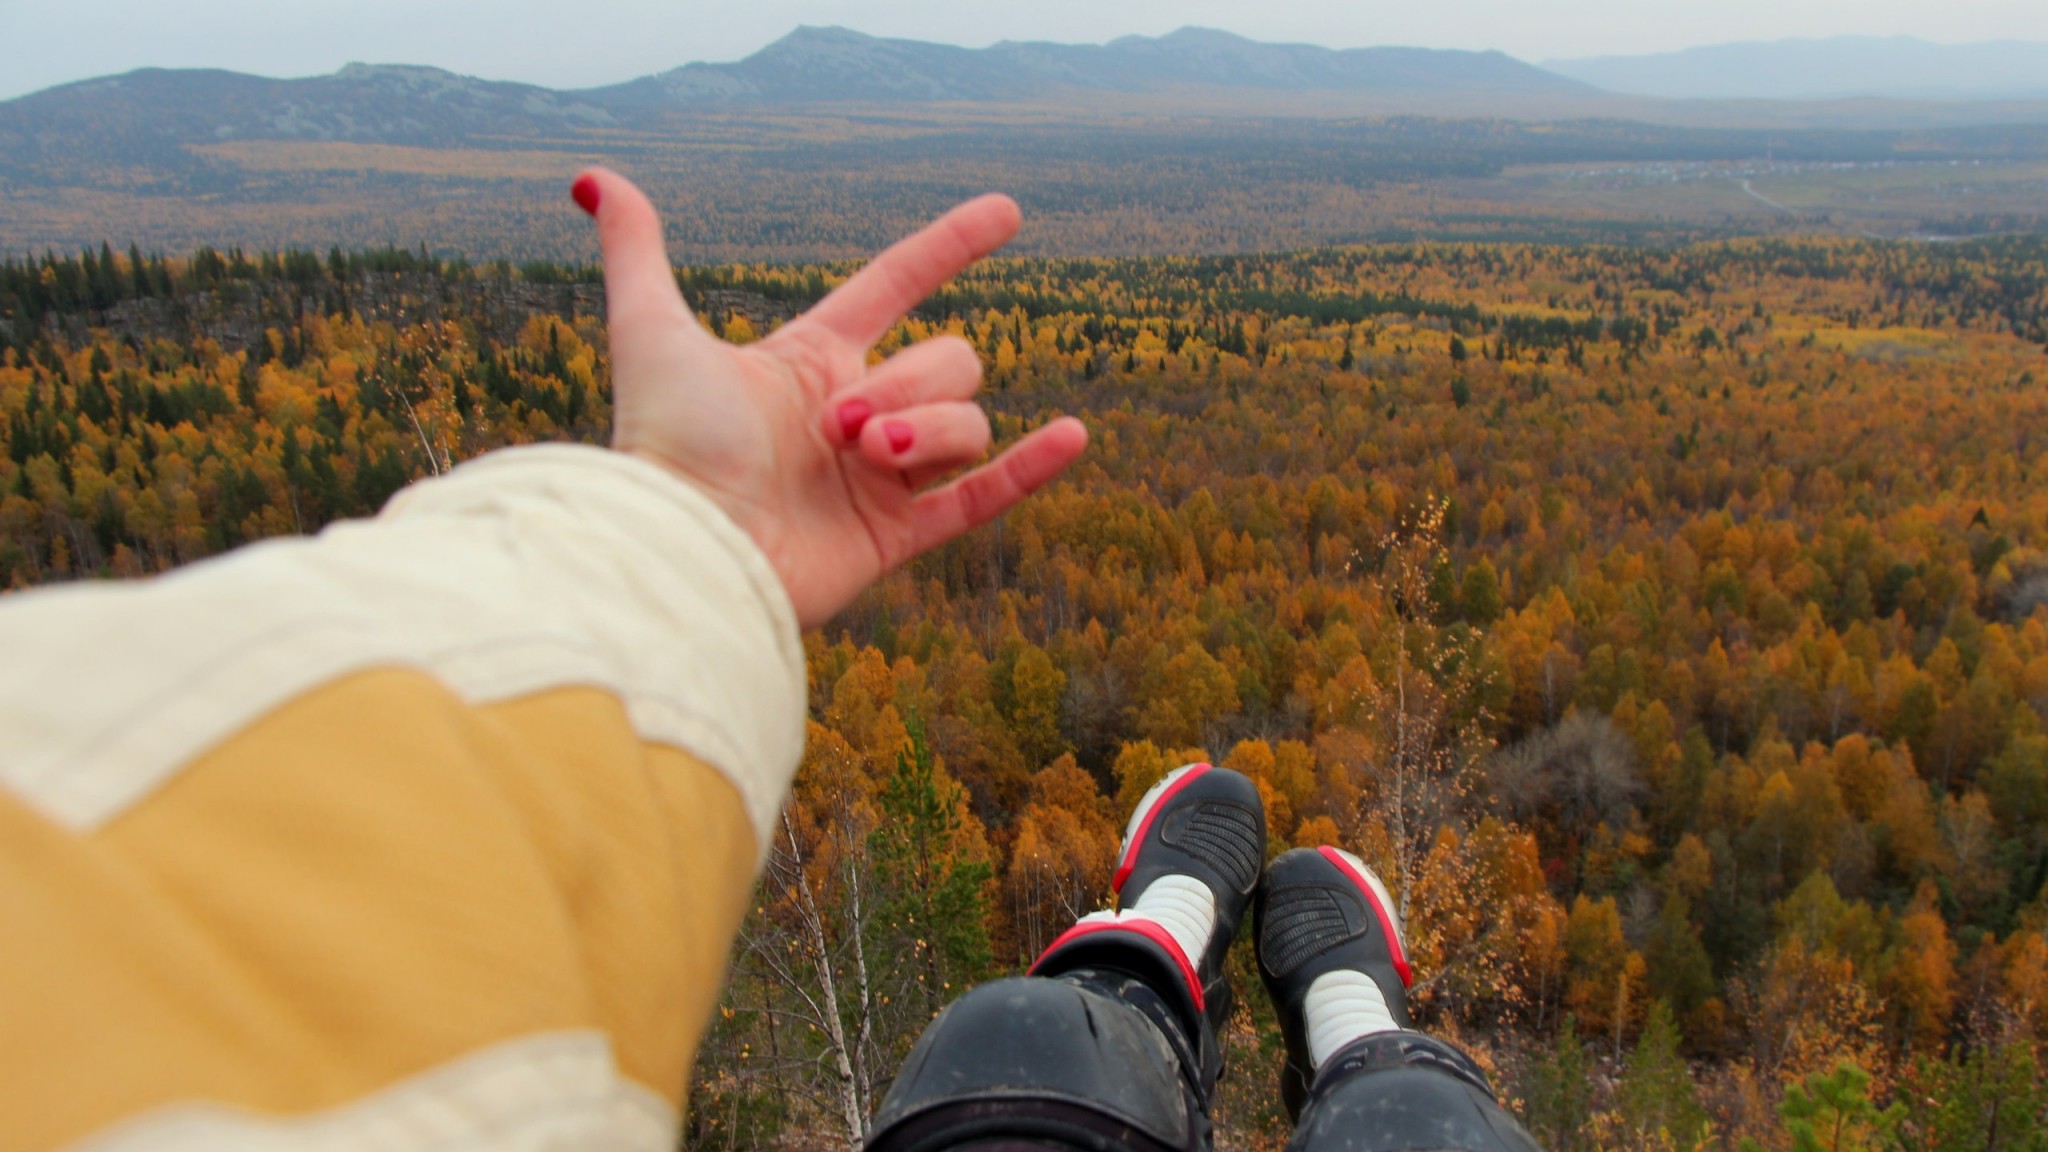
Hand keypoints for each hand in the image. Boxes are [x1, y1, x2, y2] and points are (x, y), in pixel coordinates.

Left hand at [573, 168, 1087, 628]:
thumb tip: (592, 177)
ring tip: (862, 459)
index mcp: (810, 362)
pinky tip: (1073, 436)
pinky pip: (984, 496)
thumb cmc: (664, 444)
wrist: (685, 547)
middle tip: (839, 425)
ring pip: (963, 422)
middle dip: (908, 383)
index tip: (1006, 212)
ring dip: (924, 430)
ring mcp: (880, 479)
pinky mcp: (895, 538)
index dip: (949, 246)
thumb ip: (637, 250)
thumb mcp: (651, 330)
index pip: (896, 285)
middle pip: (946, 361)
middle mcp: (854, 415)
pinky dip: (1031, 469)